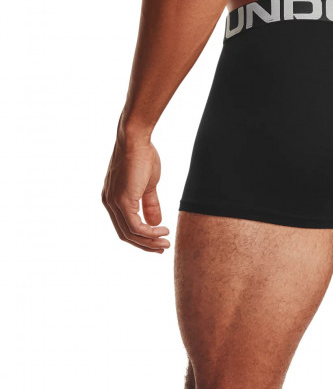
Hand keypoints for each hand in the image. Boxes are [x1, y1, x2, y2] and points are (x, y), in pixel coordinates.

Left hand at [102, 133, 170, 252]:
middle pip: (125, 234)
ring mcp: (114, 203)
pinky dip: (149, 232)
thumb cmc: (143, 156)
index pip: (125, 226)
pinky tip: (162, 230)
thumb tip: (156, 223)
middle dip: (145, 245)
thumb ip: (150, 204)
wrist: (136, 139)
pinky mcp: (122, 200)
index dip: (142, 238)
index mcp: (113, 200)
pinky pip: (135, 225)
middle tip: (163, 249)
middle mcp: (109, 203)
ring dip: (149, 241)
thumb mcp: (148, 185)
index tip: (159, 242)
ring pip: (130, 233)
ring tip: (166, 242)